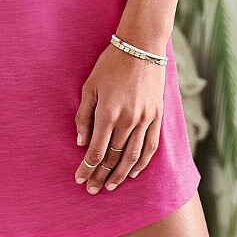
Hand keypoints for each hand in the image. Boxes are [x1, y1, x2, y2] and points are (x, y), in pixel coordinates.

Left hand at [74, 43, 164, 193]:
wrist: (141, 47)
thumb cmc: (110, 64)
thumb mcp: (90, 86)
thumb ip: (84, 116)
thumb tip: (81, 142)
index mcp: (108, 112)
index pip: (96, 150)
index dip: (87, 168)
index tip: (79, 179)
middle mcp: (127, 120)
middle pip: (113, 157)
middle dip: (101, 175)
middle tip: (92, 189)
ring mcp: (145, 120)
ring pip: (132, 157)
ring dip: (120, 175)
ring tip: (110, 186)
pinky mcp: (157, 116)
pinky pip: (150, 147)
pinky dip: (141, 163)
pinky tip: (133, 172)